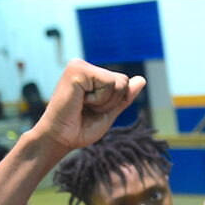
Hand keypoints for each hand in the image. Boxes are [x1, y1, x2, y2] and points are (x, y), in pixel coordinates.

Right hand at [28, 59, 143, 154]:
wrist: (61, 138)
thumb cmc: (80, 128)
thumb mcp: (109, 112)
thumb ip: (124, 97)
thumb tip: (142, 79)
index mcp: (91, 74)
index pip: (123, 82)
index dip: (115, 102)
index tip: (93, 109)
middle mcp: (84, 66)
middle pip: (123, 81)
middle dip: (112, 102)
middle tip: (88, 109)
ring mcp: (79, 65)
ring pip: (118, 82)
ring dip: (105, 102)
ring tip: (84, 106)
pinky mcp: (77, 69)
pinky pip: (108, 84)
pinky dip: (99, 99)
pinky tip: (81, 102)